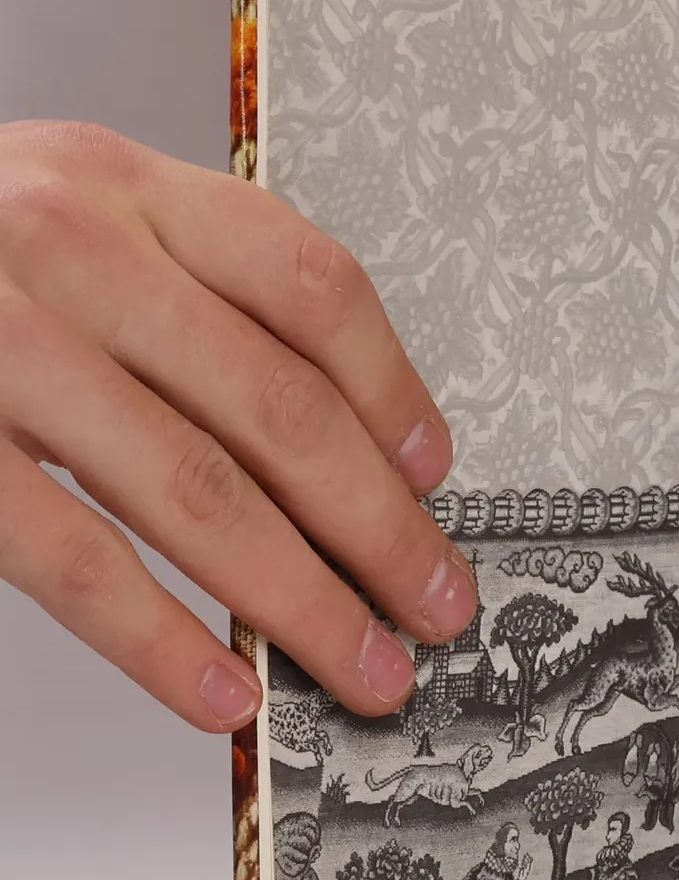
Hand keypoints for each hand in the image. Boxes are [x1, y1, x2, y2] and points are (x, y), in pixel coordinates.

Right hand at [0, 121, 474, 732]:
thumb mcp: (66, 208)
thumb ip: (184, 284)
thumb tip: (338, 433)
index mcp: (126, 187)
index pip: (312, 289)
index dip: (392, 393)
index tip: (433, 475)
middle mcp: (72, 251)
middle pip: (280, 408)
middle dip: (377, 526)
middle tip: (434, 600)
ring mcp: (1, 348)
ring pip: (198, 493)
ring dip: (303, 600)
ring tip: (364, 666)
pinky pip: (75, 560)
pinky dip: (161, 640)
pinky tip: (223, 692)